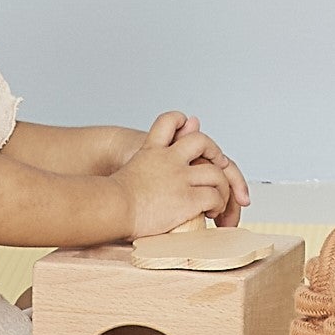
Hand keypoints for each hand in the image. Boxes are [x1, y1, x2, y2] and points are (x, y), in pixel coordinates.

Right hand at [115, 110, 242, 236]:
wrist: (112, 208)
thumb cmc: (114, 197)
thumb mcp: (132, 168)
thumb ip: (150, 156)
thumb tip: (160, 145)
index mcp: (151, 150)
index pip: (168, 121)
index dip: (180, 120)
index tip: (188, 128)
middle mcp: (169, 159)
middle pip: (202, 142)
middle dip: (215, 153)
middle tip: (218, 166)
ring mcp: (180, 177)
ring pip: (216, 173)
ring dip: (222, 187)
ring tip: (218, 201)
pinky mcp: (188, 198)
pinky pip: (214, 196)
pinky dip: (218, 204)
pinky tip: (211, 213)